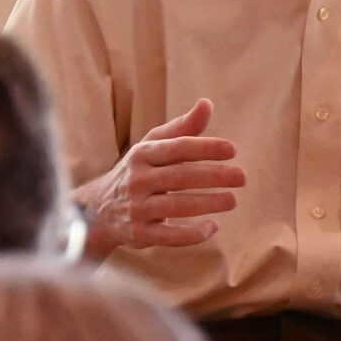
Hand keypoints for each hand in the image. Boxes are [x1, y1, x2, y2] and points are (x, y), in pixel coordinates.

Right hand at [73, 98, 243, 260]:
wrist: (98, 210)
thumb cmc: (139, 171)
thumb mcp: (153, 146)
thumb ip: (183, 128)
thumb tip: (207, 103)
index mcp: (142, 154)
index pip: (177, 148)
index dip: (205, 147)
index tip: (232, 150)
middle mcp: (137, 180)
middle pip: (180, 176)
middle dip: (213, 176)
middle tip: (242, 177)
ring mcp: (136, 208)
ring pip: (174, 206)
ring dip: (207, 203)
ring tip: (233, 200)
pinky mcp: (138, 234)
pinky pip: (167, 236)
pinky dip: (191, 234)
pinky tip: (213, 227)